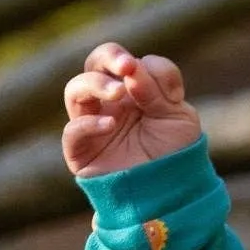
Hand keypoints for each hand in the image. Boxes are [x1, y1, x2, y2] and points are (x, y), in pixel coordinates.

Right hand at [62, 43, 201, 173]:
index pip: (129, 62)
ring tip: (118, 92)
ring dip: (95, 84)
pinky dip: (88, 124)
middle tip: (126, 66)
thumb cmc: (175, 153)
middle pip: (94, 64)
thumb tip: (131, 69)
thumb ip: (157, 90)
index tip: (172, 92)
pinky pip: (72, 131)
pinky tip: (110, 125)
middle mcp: (109, 103)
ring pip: (75, 90)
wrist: (172, 193)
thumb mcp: (177, 117)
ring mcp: (92, 124)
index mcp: (134, 91)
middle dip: (108, 57)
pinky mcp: (81, 151)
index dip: (150, 67)